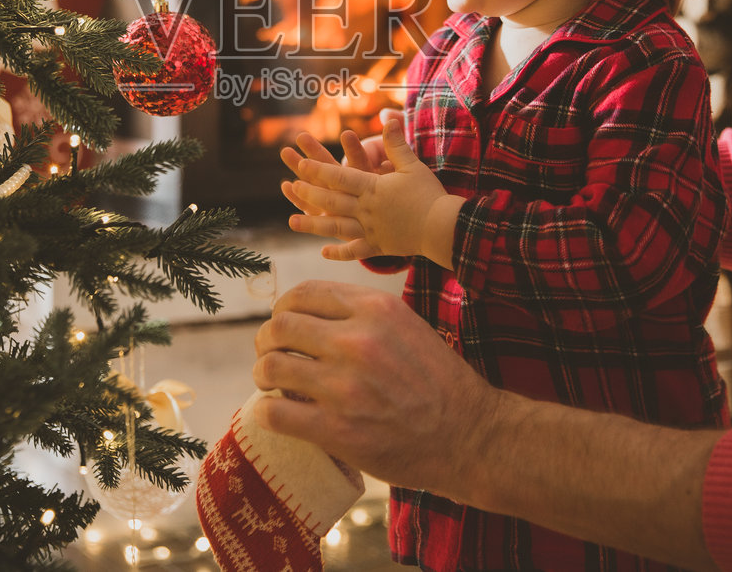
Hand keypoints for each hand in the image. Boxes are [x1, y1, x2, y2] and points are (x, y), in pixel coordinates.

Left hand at [252, 279, 502, 497]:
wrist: (469, 436)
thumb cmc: (438, 382)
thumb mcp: (407, 326)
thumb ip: (364, 313)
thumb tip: (313, 311)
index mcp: (376, 309)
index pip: (303, 294)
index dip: (284, 310)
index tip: (285, 326)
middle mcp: (358, 341)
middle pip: (280, 326)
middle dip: (267, 340)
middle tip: (271, 355)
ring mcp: (346, 386)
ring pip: (272, 366)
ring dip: (262, 373)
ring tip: (270, 383)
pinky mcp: (338, 429)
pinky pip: (275, 412)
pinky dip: (266, 411)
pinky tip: (275, 413)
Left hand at [281, 112, 462, 266]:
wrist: (444, 227)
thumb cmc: (429, 195)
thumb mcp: (412, 166)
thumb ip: (397, 144)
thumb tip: (388, 119)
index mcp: (373, 188)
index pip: (340, 177)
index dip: (319, 171)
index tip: (301, 166)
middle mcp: (367, 209)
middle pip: (333, 200)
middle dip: (310, 194)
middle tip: (292, 187)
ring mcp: (371, 230)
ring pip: (336, 227)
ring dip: (313, 224)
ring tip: (292, 222)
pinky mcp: (379, 246)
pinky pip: (355, 250)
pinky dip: (339, 252)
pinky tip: (323, 251)